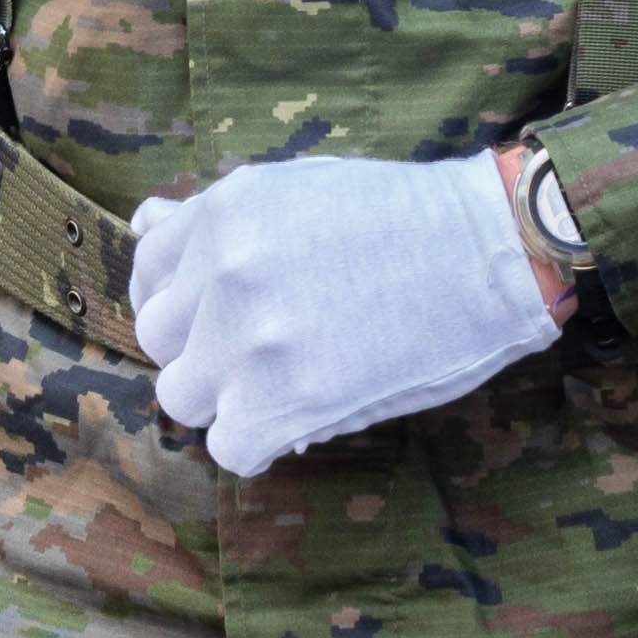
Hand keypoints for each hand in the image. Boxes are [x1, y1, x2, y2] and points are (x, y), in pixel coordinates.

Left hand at [123, 146, 565, 477]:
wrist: (493, 252)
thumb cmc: (405, 220)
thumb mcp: (299, 190)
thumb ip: (215, 218)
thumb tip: (143, 222)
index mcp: (224, 210)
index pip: (147, 272)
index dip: (182, 301)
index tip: (217, 315)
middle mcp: (224, 269)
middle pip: (159, 341)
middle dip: (204, 349)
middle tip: (264, 351)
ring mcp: (251, 336)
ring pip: (185, 397)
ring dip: (227, 399)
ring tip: (284, 384)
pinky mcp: (288, 397)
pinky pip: (230, 447)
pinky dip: (260, 443)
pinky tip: (300, 419)